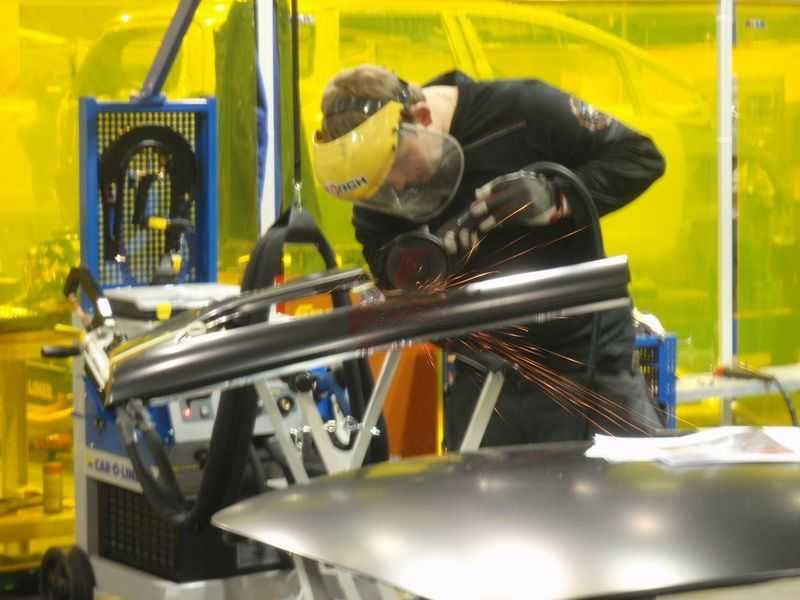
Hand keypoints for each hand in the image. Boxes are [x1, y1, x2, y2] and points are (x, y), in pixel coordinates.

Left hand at [441, 170, 567, 254]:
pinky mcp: (532, 211)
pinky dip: (504, 223)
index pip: (499, 185)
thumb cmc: (528, 189)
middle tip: (473, 211)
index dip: (487, 192)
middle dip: (486, 205)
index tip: (476, 199)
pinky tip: (496, 227)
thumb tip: (477, 193)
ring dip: (493, 219)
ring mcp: (527, 200)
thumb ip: (495, 187)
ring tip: (482, 226)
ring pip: (507, 210)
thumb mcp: (514, 183)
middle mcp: (521, 188)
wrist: (554, 193)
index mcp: (516, 180)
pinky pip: (515, 218)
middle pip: (501, 197)